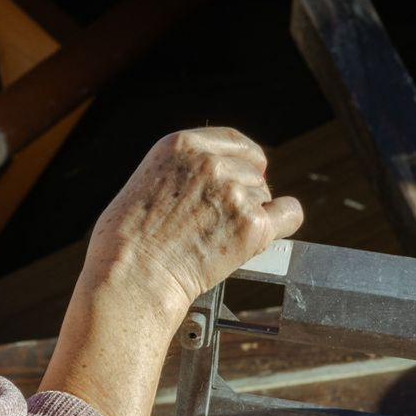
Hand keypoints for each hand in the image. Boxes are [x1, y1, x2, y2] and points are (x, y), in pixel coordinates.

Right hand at [82, 127, 303, 321]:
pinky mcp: (252, 224)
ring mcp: (234, 192)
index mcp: (182, 145)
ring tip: (218, 237)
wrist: (133, 274)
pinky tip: (264, 235)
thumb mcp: (148, 182)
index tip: (247, 172)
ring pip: (265, 197)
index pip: (235, 141)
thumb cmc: (127, 239)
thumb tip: (213, 180)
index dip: (244, 160)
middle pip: (252, 171)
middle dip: (244, 192)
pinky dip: (282, 225)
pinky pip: (288, 216)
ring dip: (251, 214)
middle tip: (220, 219)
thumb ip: (182, 172)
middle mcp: (212, 162)